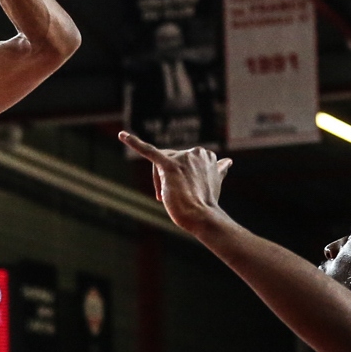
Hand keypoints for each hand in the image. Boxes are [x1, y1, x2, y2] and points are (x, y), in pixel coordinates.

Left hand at [118, 132, 232, 232]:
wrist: (202, 216)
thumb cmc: (206, 203)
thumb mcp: (213, 181)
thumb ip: (218, 169)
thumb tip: (228, 161)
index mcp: (206, 154)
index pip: (183, 161)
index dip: (180, 178)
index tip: (185, 192)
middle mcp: (196, 152)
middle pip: (170, 162)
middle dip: (167, 180)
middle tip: (170, 198)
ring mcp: (183, 157)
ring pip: (159, 165)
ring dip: (160, 182)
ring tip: (166, 198)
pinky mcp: (169, 164)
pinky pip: (149, 150)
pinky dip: (133, 142)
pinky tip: (121, 135)